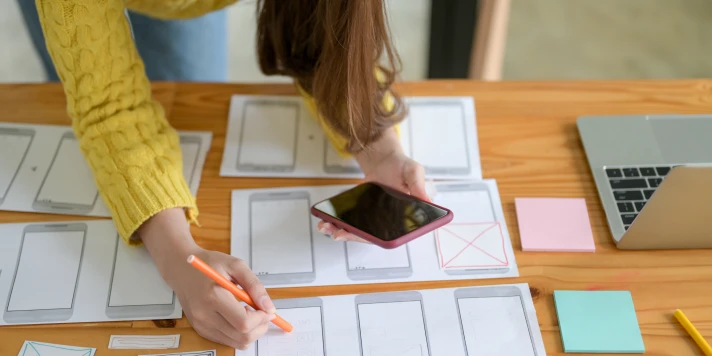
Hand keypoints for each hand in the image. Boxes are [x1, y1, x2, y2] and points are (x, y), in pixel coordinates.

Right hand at [139, 209, 275, 349]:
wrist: (181, 268)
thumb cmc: (209, 264)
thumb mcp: (236, 266)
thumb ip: (254, 286)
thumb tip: (268, 307)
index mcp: (214, 296)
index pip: (244, 322)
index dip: (261, 319)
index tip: (266, 309)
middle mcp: (205, 315)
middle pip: (242, 337)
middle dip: (259, 328)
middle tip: (263, 313)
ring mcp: (201, 325)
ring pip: (236, 342)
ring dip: (250, 332)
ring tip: (250, 313)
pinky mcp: (200, 329)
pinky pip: (227, 340)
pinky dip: (238, 333)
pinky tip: (238, 317)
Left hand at [318, 127, 429, 242]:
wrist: (386, 159)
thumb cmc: (402, 166)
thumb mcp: (414, 171)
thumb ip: (419, 185)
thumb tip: (427, 201)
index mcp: (405, 217)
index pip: (391, 234)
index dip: (376, 238)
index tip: (362, 236)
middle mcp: (389, 221)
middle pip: (371, 235)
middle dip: (352, 236)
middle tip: (337, 233)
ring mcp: (375, 219)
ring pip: (359, 231)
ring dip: (342, 231)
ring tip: (326, 227)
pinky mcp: (363, 214)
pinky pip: (352, 222)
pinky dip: (340, 223)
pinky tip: (327, 221)